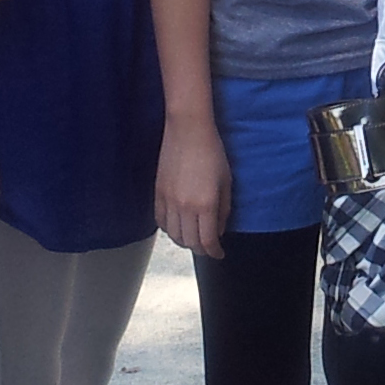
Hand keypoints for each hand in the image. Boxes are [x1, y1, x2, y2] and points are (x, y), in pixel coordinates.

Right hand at [155, 113, 231, 259]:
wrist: (188, 130)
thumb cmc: (212, 152)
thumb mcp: (226, 182)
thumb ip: (223, 210)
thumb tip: (219, 230)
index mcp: (206, 205)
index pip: (208, 241)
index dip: (215, 252)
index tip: (219, 253)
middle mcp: (185, 207)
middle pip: (190, 242)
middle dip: (201, 249)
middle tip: (208, 246)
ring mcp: (169, 201)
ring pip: (174, 235)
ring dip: (185, 241)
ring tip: (193, 237)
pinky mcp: (158, 193)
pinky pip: (160, 221)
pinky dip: (169, 229)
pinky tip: (177, 225)